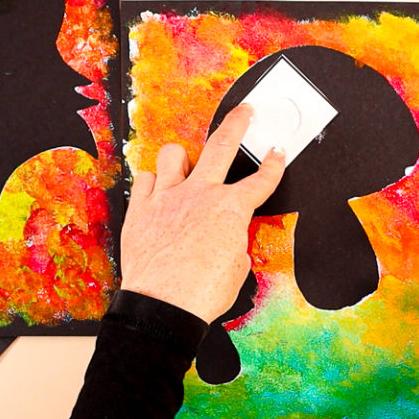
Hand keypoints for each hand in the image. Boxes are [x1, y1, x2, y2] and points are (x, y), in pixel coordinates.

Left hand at [119, 104, 284, 322]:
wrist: (163, 306)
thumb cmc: (201, 293)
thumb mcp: (236, 268)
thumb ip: (234, 243)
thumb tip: (228, 241)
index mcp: (231, 210)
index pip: (262, 180)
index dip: (274, 164)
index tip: (277, 153)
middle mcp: (200, 195)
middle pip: (223, 145)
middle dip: (237, 124)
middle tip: (244, 113)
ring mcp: (168, 198)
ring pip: (173, 154)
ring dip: (182, 156)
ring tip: (186, 163)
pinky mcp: (141, 209)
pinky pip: (146, 179)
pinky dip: (154, 182)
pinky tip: (158, 192)